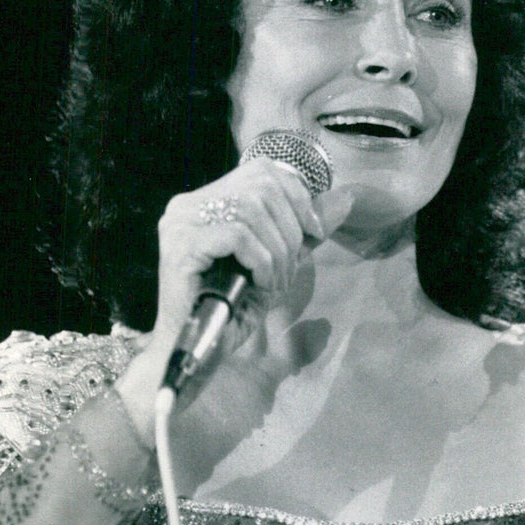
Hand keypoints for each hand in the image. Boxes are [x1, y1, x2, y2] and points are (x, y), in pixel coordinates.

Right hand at [115, 158, 353, 445]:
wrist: (192, 353)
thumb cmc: (230, 311)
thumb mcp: (274, 263)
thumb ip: (302, 231)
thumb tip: (344, 201)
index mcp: (204, 201)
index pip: (261, 171)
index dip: (297, 196)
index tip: (313, 232)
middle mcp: (187, 205)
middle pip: (260, 186)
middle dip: (290, 227)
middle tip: (290, 267)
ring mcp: (180, 222)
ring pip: (252, 209)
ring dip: (278, 249)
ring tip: (276, 282)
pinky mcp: (180, 245)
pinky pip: (239, 235)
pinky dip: (261, 260)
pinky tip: (260, 283)